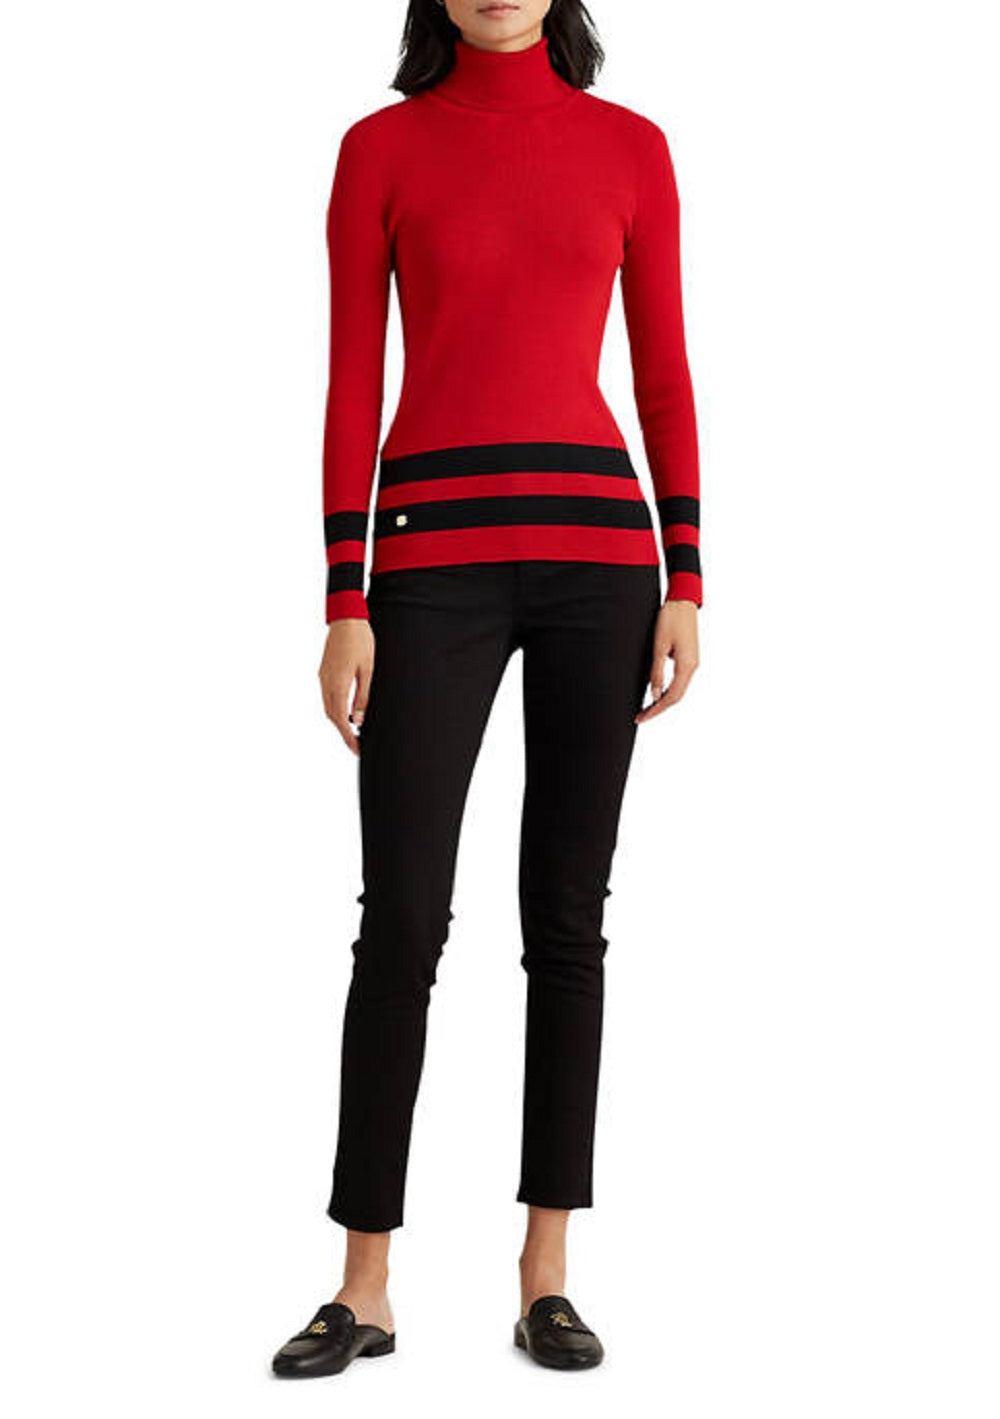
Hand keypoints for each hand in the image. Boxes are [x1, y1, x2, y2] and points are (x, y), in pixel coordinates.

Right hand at [319, 618, 374, 755]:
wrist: (346, 617)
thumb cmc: (361, 640)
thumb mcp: (368, 670)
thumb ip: (362, 696)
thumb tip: (359, 720)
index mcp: (337, 684)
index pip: (340, 719)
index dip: (348, 737)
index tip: (357, 749)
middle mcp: (325, 683)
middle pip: (332, 716)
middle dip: (343, 733)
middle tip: (358, 745)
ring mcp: (322, 677)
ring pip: (328, 707)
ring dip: (339, 721)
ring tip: (354, 731)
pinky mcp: (323, 671)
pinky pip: (327, 696)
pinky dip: (336, 708)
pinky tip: (347, 711)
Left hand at [635, 598, 699, 724]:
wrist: (683, 601)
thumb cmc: (670, 619)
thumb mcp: (659, 646)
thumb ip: (657, 672)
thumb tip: (655, 694)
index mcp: (687, 666)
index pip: (672, 697)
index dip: (656, 709)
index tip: (642, 717)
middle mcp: (692, 667)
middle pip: (677, 697)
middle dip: (659, 709)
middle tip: (641, 716)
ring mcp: (692, 663)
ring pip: (679, 689)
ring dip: (663, 701)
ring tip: (647, 708)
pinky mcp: (689, 658)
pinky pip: (680, 680)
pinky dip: (668, 690)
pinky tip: (657, 692)